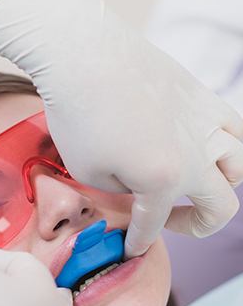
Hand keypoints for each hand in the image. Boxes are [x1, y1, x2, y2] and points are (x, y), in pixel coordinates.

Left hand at [0, 0, 242, 256]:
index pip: (154, 225)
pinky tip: (202, 147)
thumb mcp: (88, 173)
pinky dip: (225, 147)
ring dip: (219, 186)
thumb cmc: (78, 116)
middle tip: (168, 221)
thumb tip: (136, 188)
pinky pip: (234, 128)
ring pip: (240, 167)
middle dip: (196, 226)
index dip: (138, 241)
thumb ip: (121, 192)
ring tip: (191, 185)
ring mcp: (207, 122)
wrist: (84, 56)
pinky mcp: (203, 96)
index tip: (130, 249)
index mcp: (165, 181)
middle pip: (222, 207)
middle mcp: (197, 155)